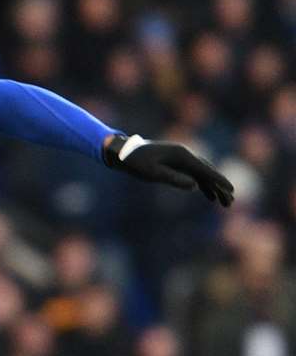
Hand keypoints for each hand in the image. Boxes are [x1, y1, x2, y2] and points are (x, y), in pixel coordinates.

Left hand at [103, 134, 234, 205]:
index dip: (218, 180)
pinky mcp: (176, 163)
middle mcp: (185, 154)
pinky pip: (194, 175)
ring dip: (214, 187)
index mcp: (181, 155)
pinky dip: (203, 185)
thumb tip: (194, 186)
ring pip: (202, 174)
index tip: (231, 190)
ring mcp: (182, 159)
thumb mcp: (152, 173)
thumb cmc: (136, 162)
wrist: (124, 153)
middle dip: (220, 186)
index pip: (204, 169)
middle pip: (207, 171)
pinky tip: (209, 196)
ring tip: (224, 202)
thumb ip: (173, 179)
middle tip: (231, 201)